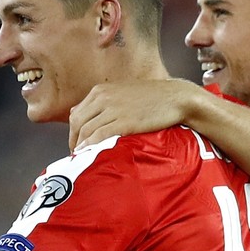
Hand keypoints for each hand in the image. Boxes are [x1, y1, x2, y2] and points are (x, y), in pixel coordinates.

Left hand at [67, 78, 199, 151]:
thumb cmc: (150, 98)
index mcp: (100, 91)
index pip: (76, 114)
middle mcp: (102, 98)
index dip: (73, 133)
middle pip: (77, 124)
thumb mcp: (121, 93)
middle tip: (78, 156)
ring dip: (81, 148)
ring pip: (86, 131)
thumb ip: (100, 103)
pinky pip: (98, 136)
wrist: (175, 97)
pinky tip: (90, 155)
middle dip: (74, 142)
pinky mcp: (123, 121)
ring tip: (84, 159)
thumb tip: (77, 113)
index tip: (77, 145)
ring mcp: (112, 109)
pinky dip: (90, 147)